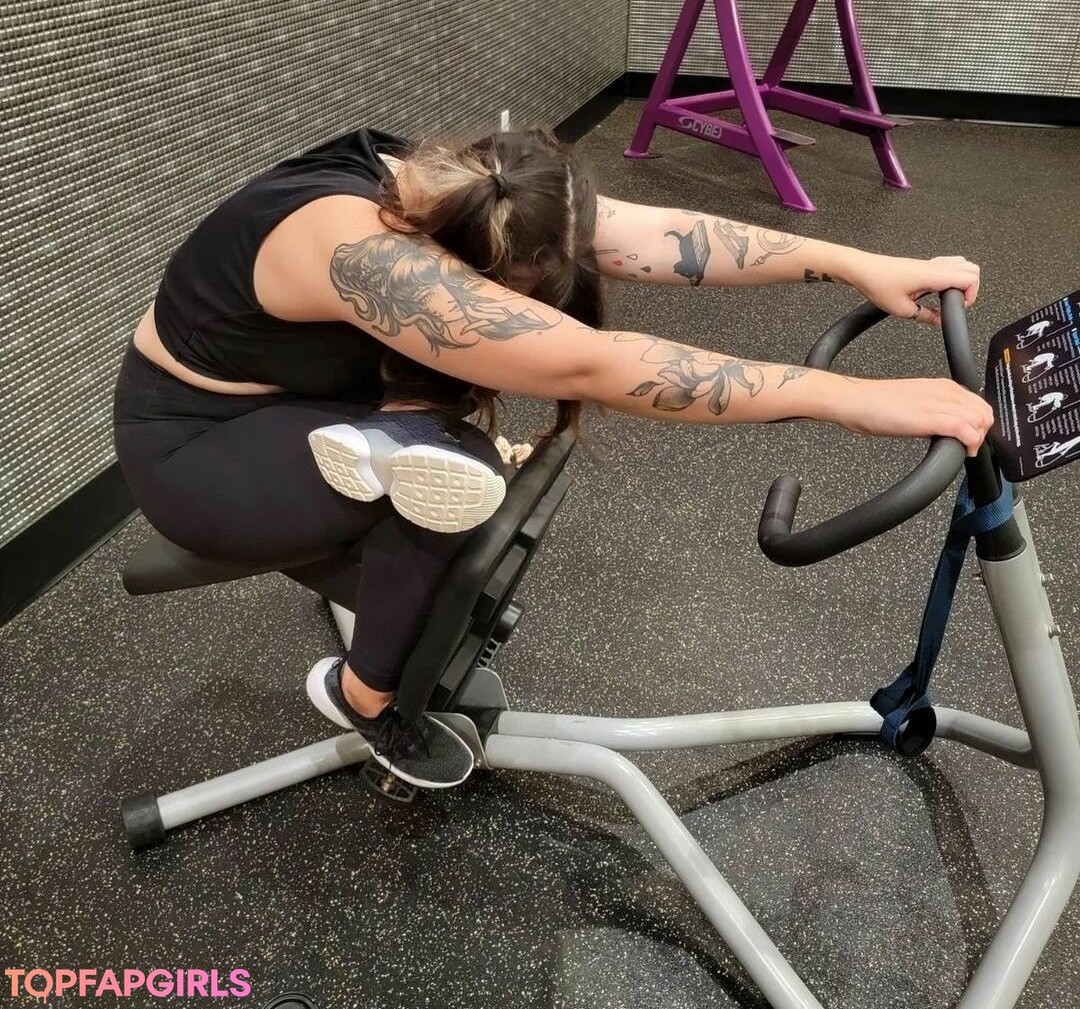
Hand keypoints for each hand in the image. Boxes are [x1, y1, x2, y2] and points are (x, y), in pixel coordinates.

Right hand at [831, 377, 993, 455]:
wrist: (855, 401)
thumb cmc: (875, 404)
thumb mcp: (914, 402)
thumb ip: (934, 409)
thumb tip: (946, 426)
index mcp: (943, 386)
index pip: (980, 404)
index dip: (980, 424)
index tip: (969, 437)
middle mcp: (945, 391)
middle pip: (984, 413)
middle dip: (982, 433)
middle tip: (966, 446)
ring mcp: (939, 404)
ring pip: (980, 421)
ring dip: (977, 439)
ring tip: (963, 450)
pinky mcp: (930, 418)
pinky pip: (965, 430)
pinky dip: (970, 443)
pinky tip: (962, 451)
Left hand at [844, 252, 980, 326]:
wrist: (862, 270)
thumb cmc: (877, 284)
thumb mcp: (902, 310)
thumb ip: (925, 317)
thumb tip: (939, 322)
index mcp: (934, 275)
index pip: (970, 279)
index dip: (971, 296)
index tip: (957, 309)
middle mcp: (935, 266)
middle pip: (972, 269)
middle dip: (971, 289)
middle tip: (955, 304)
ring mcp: (930, 263)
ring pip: (962, 264)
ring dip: (962, 281)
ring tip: (948, 298)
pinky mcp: (923, 264)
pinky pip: (947, 265)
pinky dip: (950, 276)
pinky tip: (937, 290)